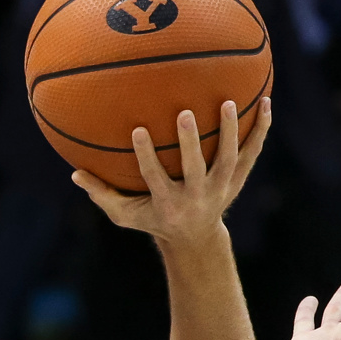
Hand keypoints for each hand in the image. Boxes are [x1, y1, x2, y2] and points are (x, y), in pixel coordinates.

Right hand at [73, 97, 269, 245]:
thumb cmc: (154, 219)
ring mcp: (221, 188)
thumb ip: (101, 193)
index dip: (147, 157)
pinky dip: (261, 130)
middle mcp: (196, 196)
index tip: (138, 131)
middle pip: (196, 169)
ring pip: (229, 159)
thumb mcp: (125, 214)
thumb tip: (74, 173)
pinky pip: (253, 153)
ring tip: (229, 102)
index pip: (156, 178)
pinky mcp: (238, 180)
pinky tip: (267, 102)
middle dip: (191, 143)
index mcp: (168, 203)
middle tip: (184, 113)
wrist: (195, 238)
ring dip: (230, 132)